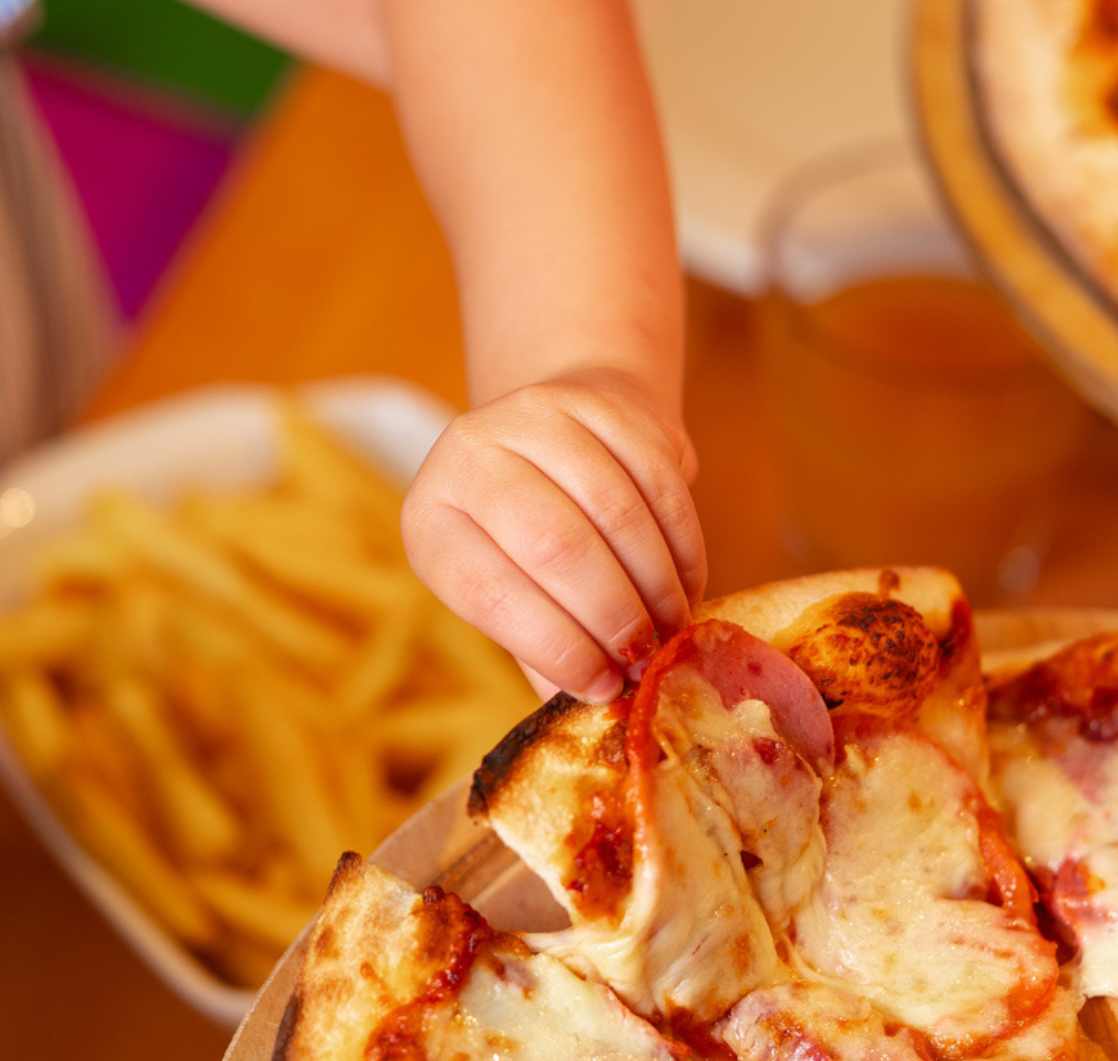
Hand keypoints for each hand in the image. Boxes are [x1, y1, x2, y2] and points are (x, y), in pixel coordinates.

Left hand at [402, 368, 705, 703]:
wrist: (558, 435)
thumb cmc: (526, 539)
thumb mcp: (510, 592)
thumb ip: (544, 650)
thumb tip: (591, 717)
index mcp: (430, 520)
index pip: (488, 590)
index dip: (554, 646)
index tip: (604, 687)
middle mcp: (465, 454)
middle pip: (555, 545)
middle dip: (612, 615)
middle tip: (648, 662)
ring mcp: (531, 416)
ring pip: (614, 510)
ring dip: (655, 582)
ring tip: (672, 628)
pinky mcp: (595, 399)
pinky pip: (656, 476)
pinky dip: (681, 542)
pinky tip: (687, 582)